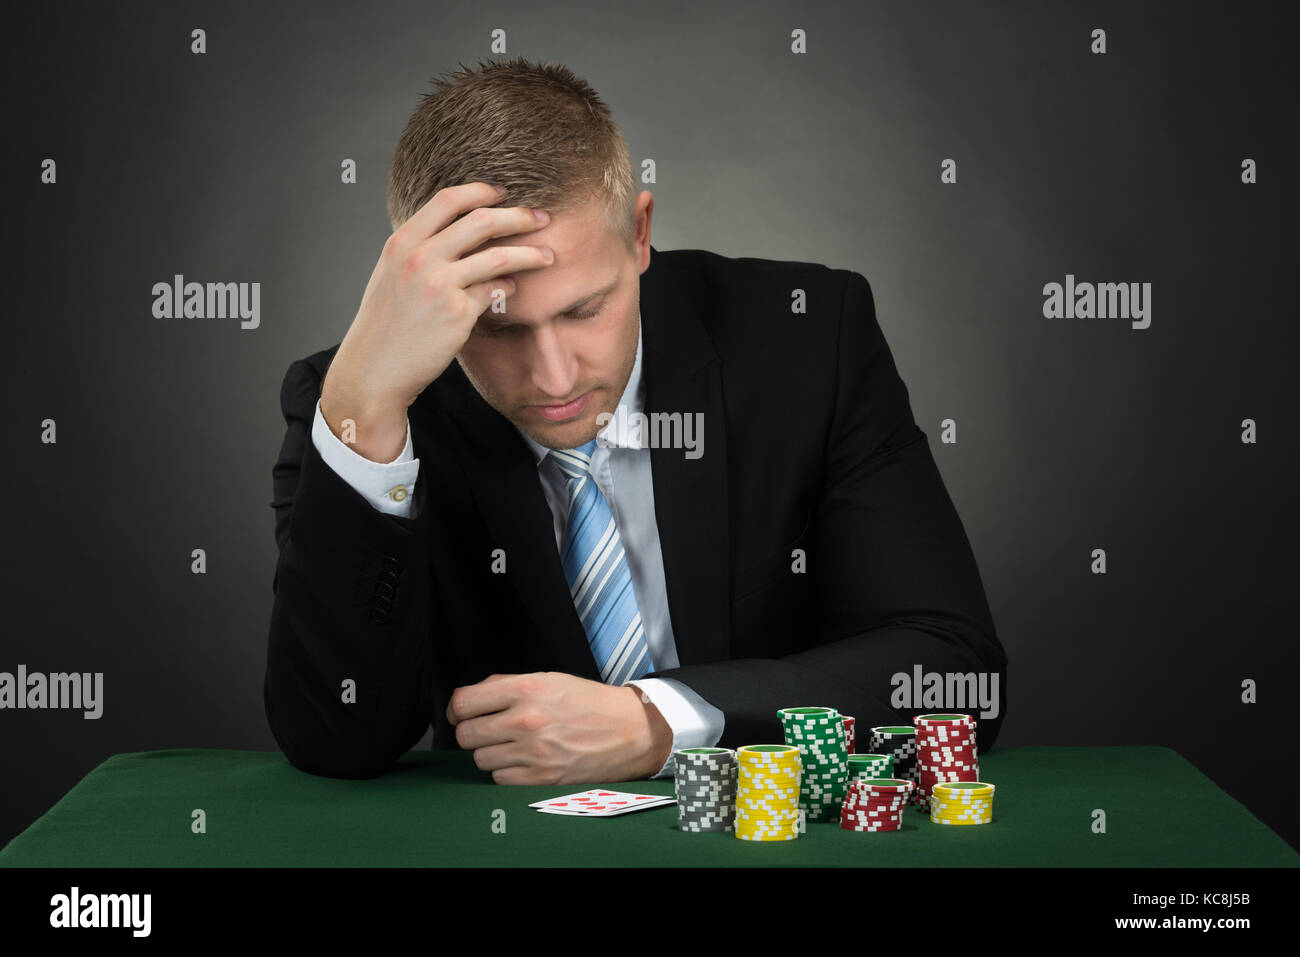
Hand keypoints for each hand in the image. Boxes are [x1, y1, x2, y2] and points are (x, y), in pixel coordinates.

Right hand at [319, 181, 554, 460]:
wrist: (375, 369)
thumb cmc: (386, 325)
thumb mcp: (392, 274)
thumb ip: (421, 249)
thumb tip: (463, 229)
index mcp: (401, 243)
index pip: (448, 200)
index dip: (481, 191)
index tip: (503, 194)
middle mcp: (419, 258)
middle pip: (481, 221)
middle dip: (519, 217)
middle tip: (542, 219)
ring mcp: (439, 285)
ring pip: (499, 256)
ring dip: (530, 254)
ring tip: (548, 256)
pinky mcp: (457, 314)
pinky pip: (494, 291)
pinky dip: (509, 286)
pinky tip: (514, 288)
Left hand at [446, 672, 673, 784]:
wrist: (629, 730)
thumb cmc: (589, 702)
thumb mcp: (549, 679)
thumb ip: (506, 685)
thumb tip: (469, 699)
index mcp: (526, 689)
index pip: (464, 702)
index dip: (457, 709)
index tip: (462, 712)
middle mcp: (526, 721)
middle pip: (466, 734)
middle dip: (472, 732)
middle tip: (487, 729)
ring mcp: (533, 753)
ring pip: (480, 760)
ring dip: (490, 753)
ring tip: (510, 745)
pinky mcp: (541, 778)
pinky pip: (499, 779)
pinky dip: (506, 771)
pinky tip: (523, 760)